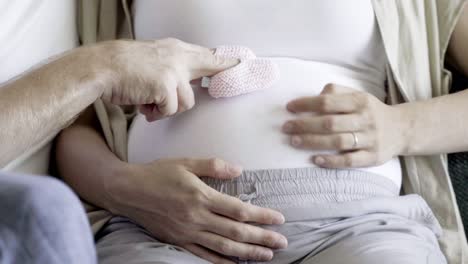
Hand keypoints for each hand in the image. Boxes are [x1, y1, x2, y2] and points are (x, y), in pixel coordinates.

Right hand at [93, 38, 238, 120]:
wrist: (102, 68)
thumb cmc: (121, 69)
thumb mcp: (150, 61)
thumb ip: (169, 70)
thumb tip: (182, 86)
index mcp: (173, 49)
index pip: (204, 54)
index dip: (222, 60)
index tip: (240, 61)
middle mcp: (178, 57)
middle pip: (210, 64)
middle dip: (225, 68)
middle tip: (241, 66)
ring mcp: (174, 71)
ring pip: (187, 102)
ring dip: (168, 109)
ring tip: (149, 103)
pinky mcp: (167, 86)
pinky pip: (169, 110)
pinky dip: (156, 113)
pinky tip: (143, 106)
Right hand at [108, 158, 287, 263]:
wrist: (128, 191)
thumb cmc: (157, 174)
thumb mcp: (186, 163)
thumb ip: (214, 166)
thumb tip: (239, 169)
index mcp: (201, 196)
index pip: (239, 210)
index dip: (262, 216)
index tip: (279, 219)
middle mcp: (197, 218)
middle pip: (236, 232)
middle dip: (262, 238)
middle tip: (283, 242)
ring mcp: (188, 233)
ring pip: (224, 247)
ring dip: (248, 253)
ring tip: (267, 255)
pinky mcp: (179, 241)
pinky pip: (204, 255)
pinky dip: (221, 262)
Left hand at [283, 84, 404, 167]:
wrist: (402, 129)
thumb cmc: (369, 111)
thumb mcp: (357, 96)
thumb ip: (337, 92)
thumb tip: (315, 97)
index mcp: (359, 101)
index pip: (328, 102)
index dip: (306, 104)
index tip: (289, 107)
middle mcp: (365, 119)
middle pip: (330, 123)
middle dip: (304, 125)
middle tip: (286, 127)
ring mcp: (370, 140)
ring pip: (338, 142)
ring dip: (313, 142)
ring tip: (294, 141)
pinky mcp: (372, 157)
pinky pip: (350, 161)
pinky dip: (332, 161)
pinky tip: (315, 160)